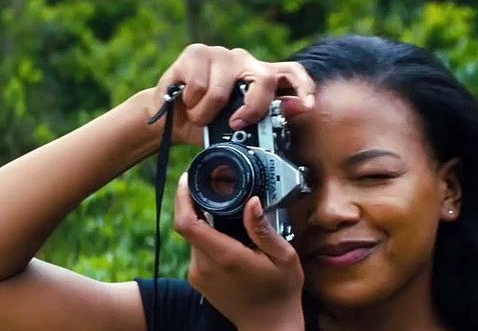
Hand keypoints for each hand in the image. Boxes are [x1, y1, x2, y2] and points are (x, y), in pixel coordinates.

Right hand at [150, 44, 316, 145]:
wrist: (169, 121)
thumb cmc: (205, 125)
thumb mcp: (236, 130)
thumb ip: (265, 119)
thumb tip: (297, 109)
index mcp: (258, 78)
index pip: (290, 72)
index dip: (303, 87)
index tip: (308, 105)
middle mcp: (244, 61)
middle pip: (263, 80)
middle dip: (252, 109)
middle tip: (235, 125)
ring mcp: (220, 54)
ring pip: (221, 91)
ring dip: (205, 114)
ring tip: (198, 116)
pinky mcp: (195, 53)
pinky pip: (198, 86)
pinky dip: (189, 103)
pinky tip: (185, 101)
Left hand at [174, 172, 305, 330]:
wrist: (269, 328)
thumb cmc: (281, 292)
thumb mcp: (284, 257)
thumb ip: (264, 229)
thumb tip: (251, 202)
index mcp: (224, 257)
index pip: (187, 223)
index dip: (182, 198)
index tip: (189, 180)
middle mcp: (204, 267)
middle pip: (188, 226)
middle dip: (198, 206)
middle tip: (217, 191)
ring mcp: (198, 275)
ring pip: (193, 238)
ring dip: (205, 224)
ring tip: (229, 217)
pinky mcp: (197, 280)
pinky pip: (197, 251)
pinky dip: (208, 240)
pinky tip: (229, 239)